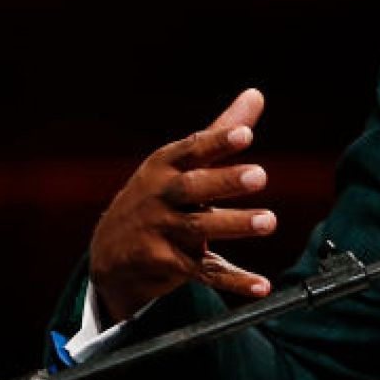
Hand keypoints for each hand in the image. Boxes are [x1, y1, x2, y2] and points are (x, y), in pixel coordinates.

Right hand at [89, 88, 277, 322]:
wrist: (110, 251)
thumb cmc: (159, 196)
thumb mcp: (180, 162)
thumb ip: (220, 132)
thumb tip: (256, 94)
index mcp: (165, 166)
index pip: (192, 150)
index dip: (217, 142)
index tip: (245, 134)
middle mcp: (161, 197)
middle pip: (192, 188)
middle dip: (224, 181)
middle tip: (260, 175)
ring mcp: (161, 232)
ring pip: (199, 229)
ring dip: (234, 225)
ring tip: (269, 221)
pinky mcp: (168, 264)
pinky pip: (204, 272)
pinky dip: (234, 281)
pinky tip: (262, 285)